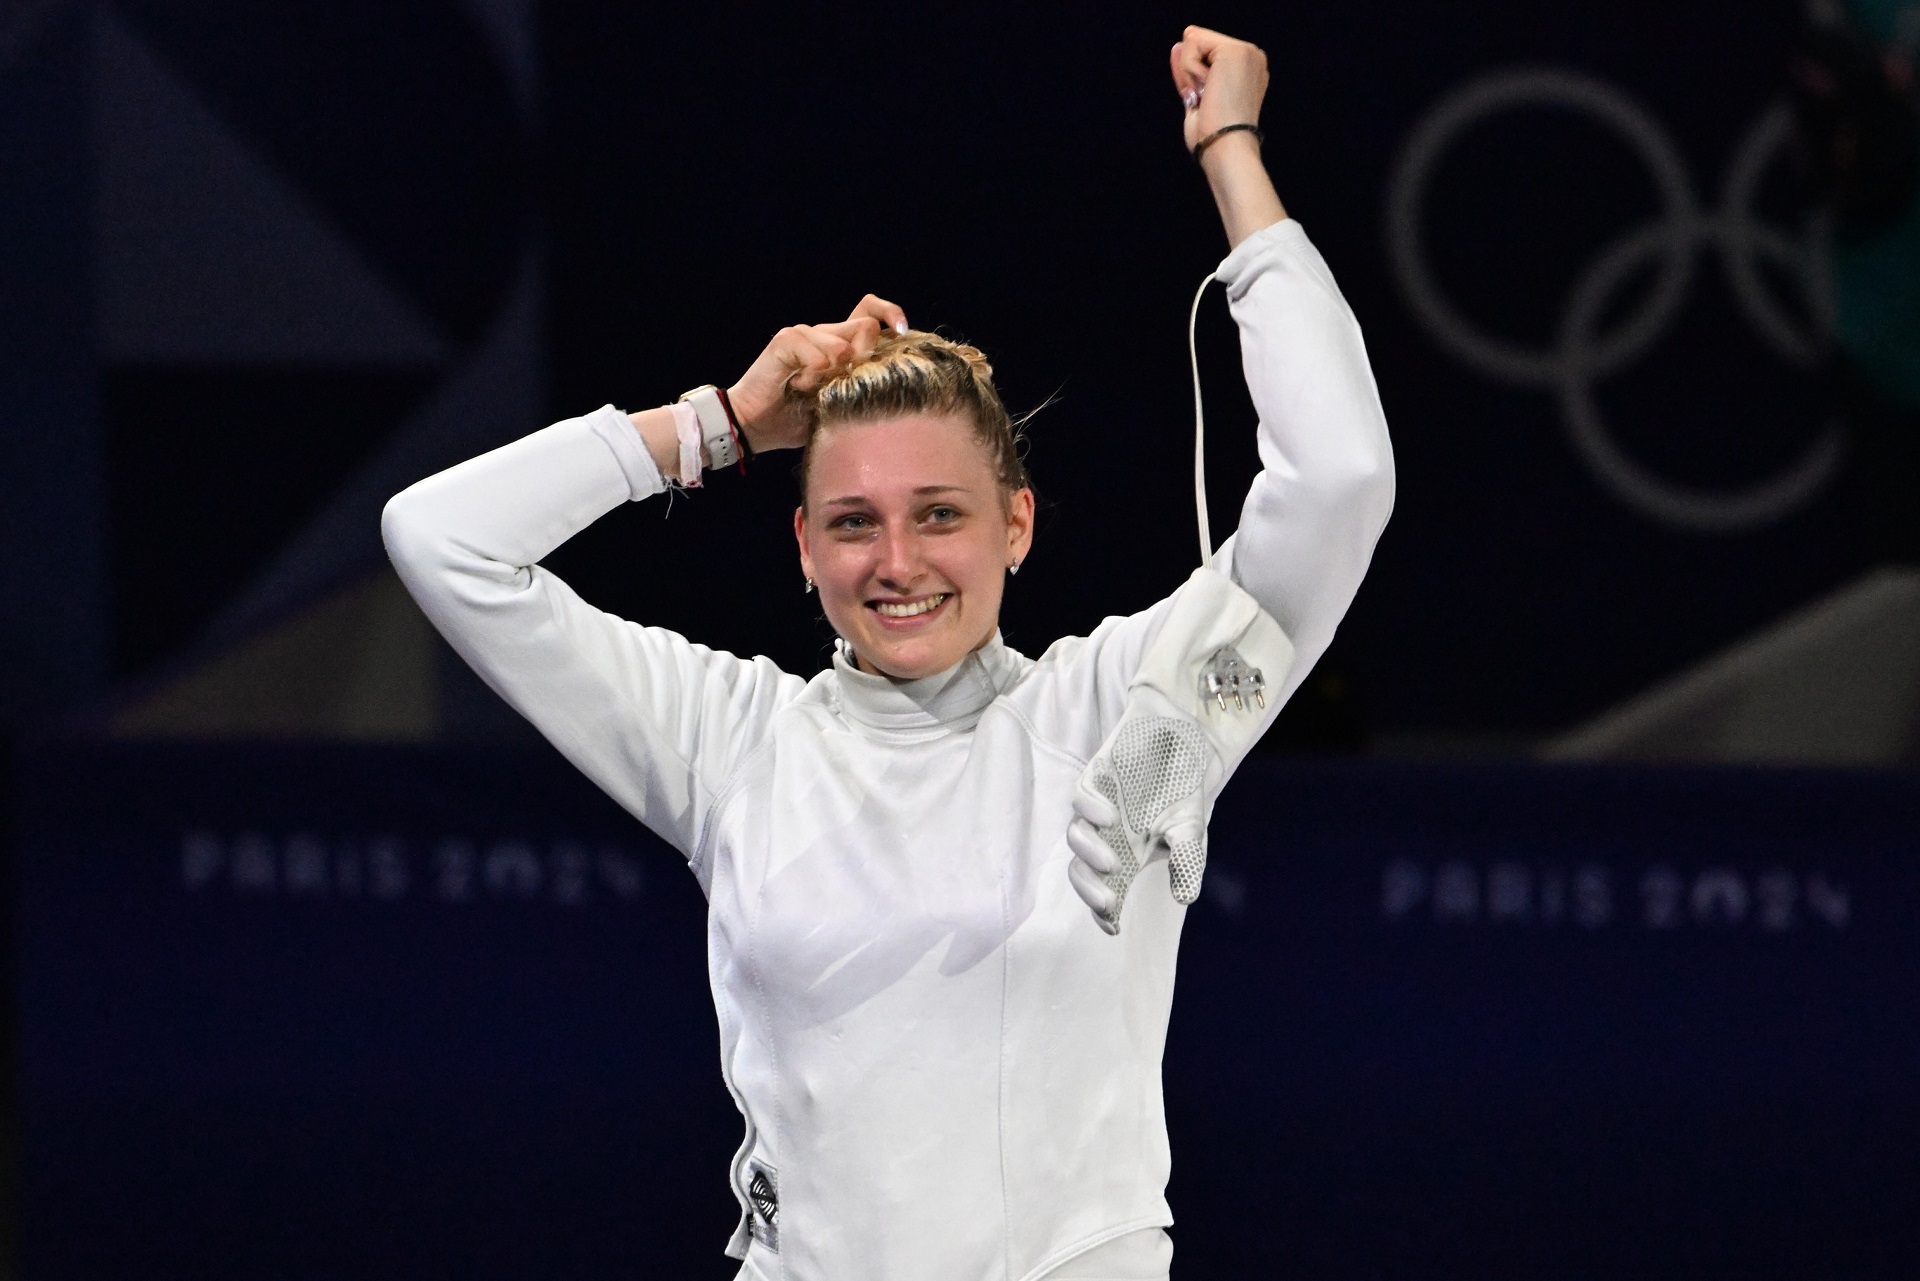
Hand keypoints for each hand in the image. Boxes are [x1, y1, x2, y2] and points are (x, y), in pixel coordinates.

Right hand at [726, 294, 908, 452]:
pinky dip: (812, 377)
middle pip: (866, 326)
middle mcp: (824, 334)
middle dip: (865, 358)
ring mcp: (805, 334)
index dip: (891, 314)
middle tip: (843, 383)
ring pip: (842, 344)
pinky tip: (799, 387)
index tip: (903, 331)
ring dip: (833, 375)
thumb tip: (891, 374)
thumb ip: (861, 384)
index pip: (871, 312)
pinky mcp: (786, 340)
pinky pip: (817, 356)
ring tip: (812, 392)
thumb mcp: (839, 404)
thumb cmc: (798, 419)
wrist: (755, 425)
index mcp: (840, 345)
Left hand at [1065, 759, 1209, 935]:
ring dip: (1090, 854)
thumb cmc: (1182, 790)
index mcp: (1128, 855)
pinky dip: (1090, 810)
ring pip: (1077, 836)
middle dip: (1090, 890)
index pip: (1106, 889)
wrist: (1184, 740)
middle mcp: (1107, 836)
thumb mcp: (1190, 832)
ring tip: (1112, 864)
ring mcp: (1098, 807)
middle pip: (1082, 870)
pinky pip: (1080, 798)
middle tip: (1107, 903)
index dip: (1104, 911)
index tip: (1112, 927)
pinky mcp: (1095, 777)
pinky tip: (1110, 818)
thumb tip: (1185, 899)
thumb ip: (1186, 862)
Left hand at [1169, 26, 1268, 156]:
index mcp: (1247, 69)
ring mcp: (1246, 51)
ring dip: (1191, 74)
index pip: (1205, 53)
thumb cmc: (1214, 134)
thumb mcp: (1198, 98)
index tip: (1207, 101)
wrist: (1227, 147)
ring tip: (1210, 97)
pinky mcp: (1234, 50)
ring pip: (1194, 41)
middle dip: (1192, 74)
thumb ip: (1190, 71)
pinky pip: (1192, 43)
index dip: (1194, 77)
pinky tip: (1208, 90)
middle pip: (1198, 43)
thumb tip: (1177, 46)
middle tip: (1208, 101)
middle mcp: (1251, 56)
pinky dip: (1190, 71)